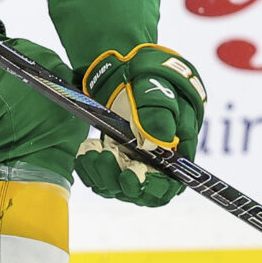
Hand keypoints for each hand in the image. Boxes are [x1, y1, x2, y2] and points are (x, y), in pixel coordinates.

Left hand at [74, 43, 206, 206]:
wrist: (126, 69)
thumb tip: (160, 140)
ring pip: (118, 188)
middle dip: (120, 182)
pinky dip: (90, 172)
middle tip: (105, 157)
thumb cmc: (150, 78)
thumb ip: (160, 113)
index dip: (152, 189)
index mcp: (177, 150)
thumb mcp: (158, 90)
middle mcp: (157, 163)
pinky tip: (84, 155)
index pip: (170, 186)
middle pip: (141, 193)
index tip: (130, 175)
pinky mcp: (114, 159)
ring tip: (91, 153)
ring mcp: (134, 162)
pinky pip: (101, 179)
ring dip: (102, 176)